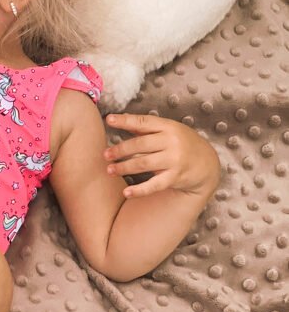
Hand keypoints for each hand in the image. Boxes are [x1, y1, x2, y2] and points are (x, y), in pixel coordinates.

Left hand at [103, 113, 219, 198]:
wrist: (207, 163)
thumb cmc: (181, 143)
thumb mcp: (168, 130)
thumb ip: (144, 127)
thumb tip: (118, 119)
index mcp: (168, 127)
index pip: (143, 122)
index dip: (125, 121)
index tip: (109, 120)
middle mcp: (172, 142)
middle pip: (140, 144)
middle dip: (120, 150)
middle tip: (105, 154)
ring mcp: (174, 160)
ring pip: (144, 163)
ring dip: (124, 167)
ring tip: (110, 170)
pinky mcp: (175, 177)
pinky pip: (154, 185)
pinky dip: (139, 189)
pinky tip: (127, 192)